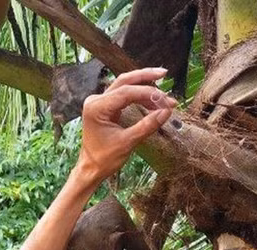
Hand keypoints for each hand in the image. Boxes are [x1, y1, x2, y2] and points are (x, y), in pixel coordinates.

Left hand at [76, 68, 176, 184]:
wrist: (91, 169)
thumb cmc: (104, 159)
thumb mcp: (128, 143)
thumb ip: (147, 125)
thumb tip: (166, 112)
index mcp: (96, 107)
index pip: (126, 92)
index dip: (148, 94)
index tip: (166, 101)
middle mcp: (96, 101)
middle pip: (124, 81)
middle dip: (145, 77)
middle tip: (164, 74)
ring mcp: (99, 102)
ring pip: (124, 86)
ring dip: (144, 87)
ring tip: (163, 96)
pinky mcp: (105, 107)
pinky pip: (123, 95)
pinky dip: (138, 96)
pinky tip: (152, 102)